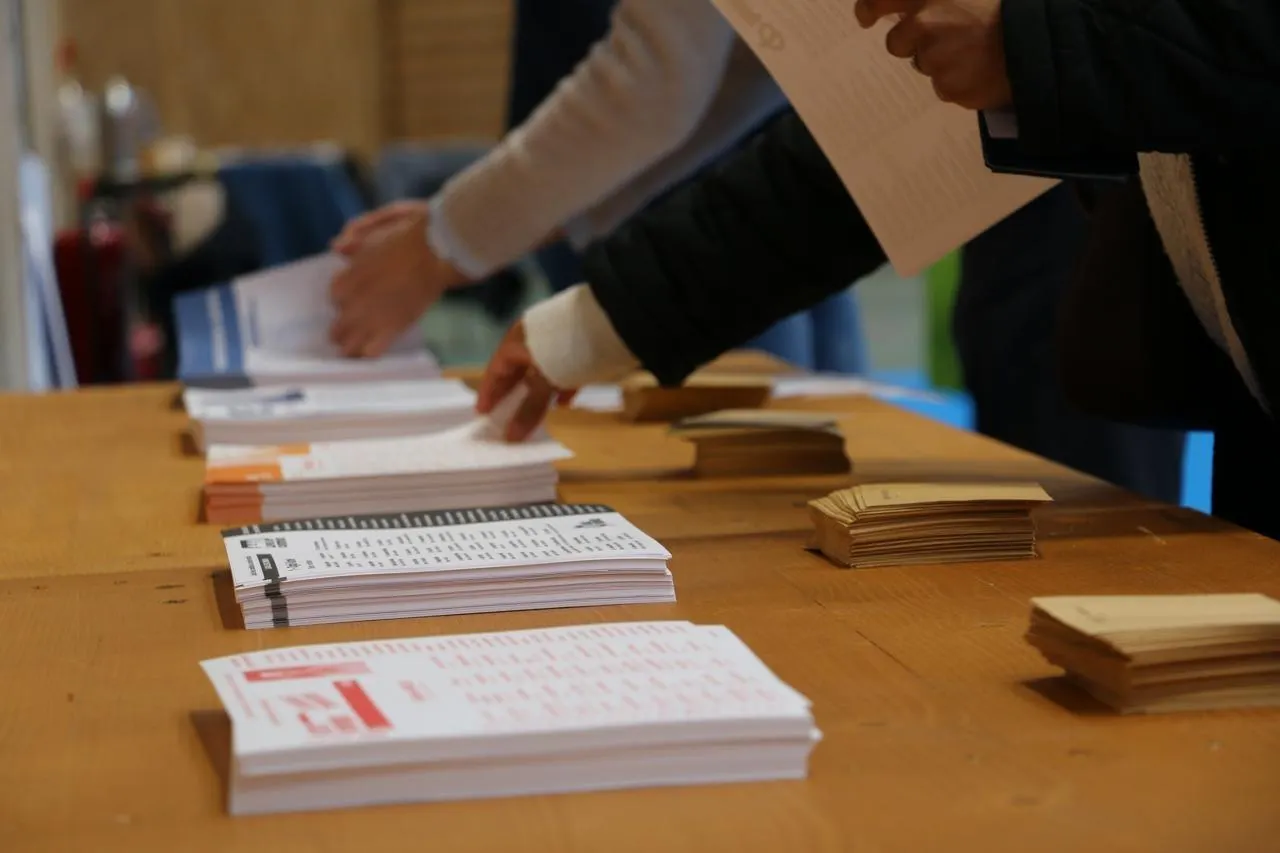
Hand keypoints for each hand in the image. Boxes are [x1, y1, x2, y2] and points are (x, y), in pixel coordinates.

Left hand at [328, 206, 465, 357]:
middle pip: (337, 324)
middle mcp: (354, 300)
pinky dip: (368, 354)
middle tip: (351, 330)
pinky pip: (372, 351)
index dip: (344, 297)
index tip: (353, 298)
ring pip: (348, 343)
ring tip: (354, 350)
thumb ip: (354, 237)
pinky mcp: (393, 328)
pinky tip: (370, 353)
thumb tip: (336, 248)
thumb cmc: (409, 233)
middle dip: (342, 328)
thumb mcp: (377, 225)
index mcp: (349, 276)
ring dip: (349, 346)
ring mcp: (372, 316)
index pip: (334, 295)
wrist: (437, 249)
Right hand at [477, 320, 577, 441]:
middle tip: (504, 420)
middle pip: (517, 372)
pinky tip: (564, 403)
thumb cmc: (568, 348)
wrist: (613, 320)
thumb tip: (510, 438)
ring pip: (541, 372)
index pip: (496, 370)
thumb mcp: (546, 379)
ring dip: (537, 394)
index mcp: (517, 341)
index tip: (481, 414)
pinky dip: (560, 387)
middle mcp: (533, 339)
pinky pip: (564, 371)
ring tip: (532, 416)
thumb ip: (530, 408)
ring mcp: (557, 342)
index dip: (488, 393)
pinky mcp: (579, 347)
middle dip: (512, 396)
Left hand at [854, 0, 1011, 110]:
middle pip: (898, 43)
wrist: (1043, 41)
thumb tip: (914, 10)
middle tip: (947, 37)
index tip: (866, 17)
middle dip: (914, 43)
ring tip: (976, 51)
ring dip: (943, 61)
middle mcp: (925, 24)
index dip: (868, 8)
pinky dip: (960, 81)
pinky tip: (983, 69)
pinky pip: (945, 87)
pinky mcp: (949, 87)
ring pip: (925, 65)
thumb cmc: (1008, 8)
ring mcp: (936, 58)